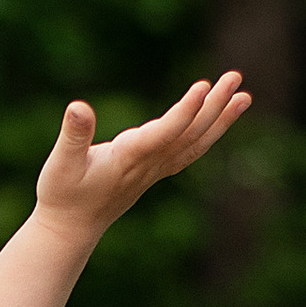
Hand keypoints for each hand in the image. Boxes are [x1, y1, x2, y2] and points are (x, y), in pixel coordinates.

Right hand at [34, 74, 250, 238]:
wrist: (70, 229)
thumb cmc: (62, 195)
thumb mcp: (60, 163)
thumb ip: (73, 135)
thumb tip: (78, 107)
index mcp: (129, 158)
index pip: (166, 132)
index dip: (186, 110)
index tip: (205, 86)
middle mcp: (149, 164)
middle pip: (190, 133)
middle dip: (214, 105)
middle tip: (235, 77)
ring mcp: (155, 170)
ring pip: (195, 142)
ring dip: (221, 119)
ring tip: (244, 96)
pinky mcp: (153, 171)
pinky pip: (189, 150)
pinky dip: (208, 133)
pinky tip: (218, 120)